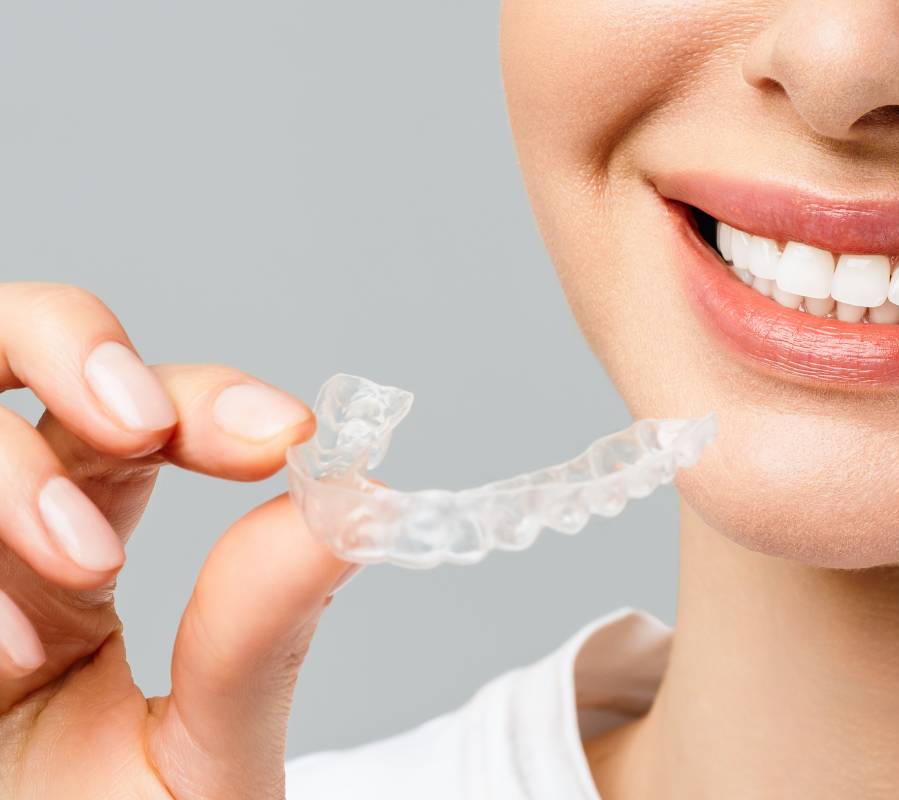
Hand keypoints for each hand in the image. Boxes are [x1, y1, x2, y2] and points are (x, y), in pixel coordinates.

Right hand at [0, 283, 355, 798]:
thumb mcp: (210, 751)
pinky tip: (10, 653)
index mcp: (83, 546)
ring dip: (16, 467)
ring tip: (87, 561)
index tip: (286, 434)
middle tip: (142, 422)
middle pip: (15, 344)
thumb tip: (360, 502)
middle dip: (73, 347)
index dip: (207, 397)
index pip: (141, 414)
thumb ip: (265, 634)